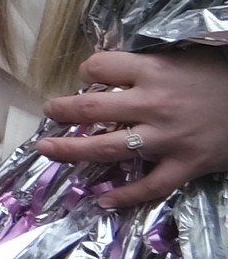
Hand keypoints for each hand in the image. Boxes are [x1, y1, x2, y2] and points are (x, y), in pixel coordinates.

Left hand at [39, 47, 227, 207]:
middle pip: (93, 109)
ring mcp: (169, 139)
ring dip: (74, 151)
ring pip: (109, 148)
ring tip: (48, 151)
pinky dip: (126, 196)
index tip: (87, 76)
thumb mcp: (185, 57)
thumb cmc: (223, 78)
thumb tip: (112, 66)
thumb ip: (149, 64)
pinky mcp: (187, 165)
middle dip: (63, 111)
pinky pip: (152, 186)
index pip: (100, 67)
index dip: (88, 70)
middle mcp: (154, 105)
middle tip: (49, 112)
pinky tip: (103, 201)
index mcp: (154, 72)